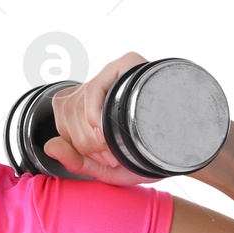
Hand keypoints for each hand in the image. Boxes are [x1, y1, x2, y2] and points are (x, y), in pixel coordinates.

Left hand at [41, 53, 155, 185]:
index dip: (82, 147)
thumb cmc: (146, 157)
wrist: (185, 150)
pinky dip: (94, 111)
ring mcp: (112, 74)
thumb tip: (48, 145)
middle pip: (69, 114)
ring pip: (79, 104)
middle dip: (88, 144)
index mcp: (88, 107)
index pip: (64, 123)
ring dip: (94, 135)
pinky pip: (96, 86)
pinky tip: (105, 128)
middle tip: (115, 155)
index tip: (108, 160)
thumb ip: (75, 161)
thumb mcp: (105, 169)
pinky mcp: (128, 63)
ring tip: (119, 146)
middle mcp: (98, 88)